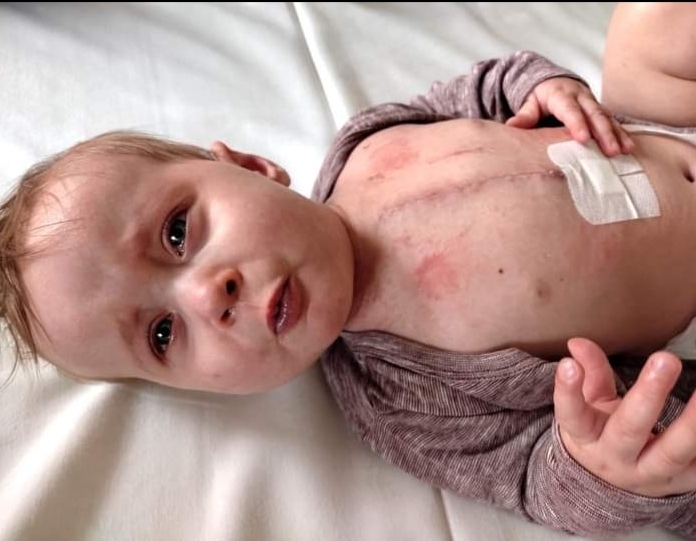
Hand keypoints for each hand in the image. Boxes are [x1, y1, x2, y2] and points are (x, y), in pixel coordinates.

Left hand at [506, 77, 633, 156]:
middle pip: (595, 114)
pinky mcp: (600, 111)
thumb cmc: (541, 96)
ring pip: (607, 118)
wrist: (556, 81)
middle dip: (604, 133)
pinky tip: (629, 147)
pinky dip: (621, 134)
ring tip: (625, 150)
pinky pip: (612, 122)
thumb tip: (511, 126)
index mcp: (562, 95)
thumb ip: (524, 115)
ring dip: (617, 135)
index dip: (577, 124)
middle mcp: (581, 97)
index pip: (570, 110)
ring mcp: (593, 103)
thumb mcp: (530, 102)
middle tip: (611, 151)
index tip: (583, 139)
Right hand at [554, 337, 695, 496]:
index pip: (572, 414)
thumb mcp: (588, 405)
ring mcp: (649, 474)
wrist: (613, 486)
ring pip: (672, 452)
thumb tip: (578, 343)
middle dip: (649, 395)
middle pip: (629, 430)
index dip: (568, 391)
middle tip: (666, 359)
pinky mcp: (681, 483)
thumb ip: (589, 372)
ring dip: (692, 423)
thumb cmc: (600, 434)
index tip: (567, 364)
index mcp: (585, 437)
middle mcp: (614, 458)